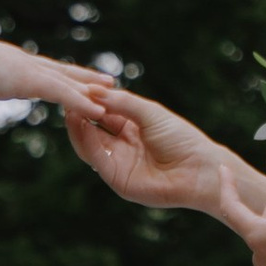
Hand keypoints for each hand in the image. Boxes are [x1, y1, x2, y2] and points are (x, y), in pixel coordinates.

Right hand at [0, 37, 122, 121]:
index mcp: (13, 64)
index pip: (45, 70)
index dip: (63, 75)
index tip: (76, 78)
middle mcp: (26, 63)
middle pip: (63, 71)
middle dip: (85, 77)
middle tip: (107, 80)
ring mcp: (30, 69)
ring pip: (68, 81)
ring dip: (90, 89)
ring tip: (113, 93)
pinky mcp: (31, 79)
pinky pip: (62, 93)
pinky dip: (81, 102)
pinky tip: (98, 111)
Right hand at [62, 85, 227, 213]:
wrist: (199, 170)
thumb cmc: (181, 138)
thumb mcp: (150, 113)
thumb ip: (123, 103)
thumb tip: (93, 90)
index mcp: (132, 127)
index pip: (104, 112)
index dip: (91, 101)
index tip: (76, 86)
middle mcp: (122, 145)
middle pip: (92, 128)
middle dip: (79, 113)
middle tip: (67, 97)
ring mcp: (118, 163)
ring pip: (89, 144)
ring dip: (77, 127)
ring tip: (70, 109)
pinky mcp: (117, 178)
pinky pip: (96, 159)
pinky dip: (86, 142)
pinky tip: (80, 126)